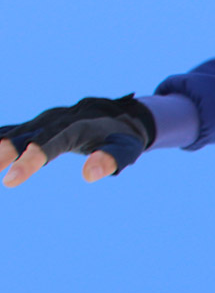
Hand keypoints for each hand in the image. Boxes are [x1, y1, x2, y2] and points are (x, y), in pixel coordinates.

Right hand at [0, 95, 155, 187]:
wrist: (113, 113)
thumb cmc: (121, 136)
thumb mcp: (125, 148)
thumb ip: (110, 159)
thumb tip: (90, 175)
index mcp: (73, 129)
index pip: (48, 146)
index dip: (29, 162)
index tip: (10, 180)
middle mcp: (53, 122)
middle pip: (23, 138)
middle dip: (3, 153)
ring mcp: (41, 122)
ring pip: (12, 133)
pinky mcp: (36, 124)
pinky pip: (10, 130)